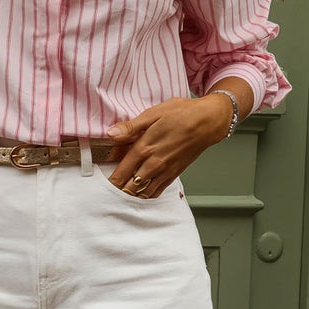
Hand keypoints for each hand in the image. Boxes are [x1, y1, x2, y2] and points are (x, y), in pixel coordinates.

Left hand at [108, 84, 251, 196]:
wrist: (208, 122)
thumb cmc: (182, 113)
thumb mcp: (153, 113)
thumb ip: (130, 127)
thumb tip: (111, 134)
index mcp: (145, 147)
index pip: (121, 171)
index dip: (110, 181)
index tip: (100, 184)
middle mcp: (154, 163)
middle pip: (130, 186)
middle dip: (118, 190)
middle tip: (107, 192)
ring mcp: (165, 171)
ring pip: (143, 192)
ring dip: (131, 195)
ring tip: (121, 195)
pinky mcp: (174, 173)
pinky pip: (157, 191)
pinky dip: (146, 195)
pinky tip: (140, 194)